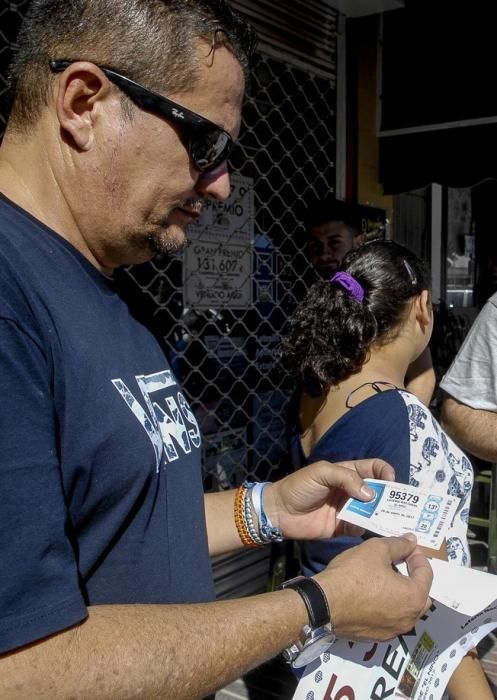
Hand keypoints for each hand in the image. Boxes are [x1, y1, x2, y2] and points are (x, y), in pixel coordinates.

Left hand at [265, 459, 394, 539]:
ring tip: (396, 520)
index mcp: (348, 472)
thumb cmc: (299, 486)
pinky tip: (380, 531)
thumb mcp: (322, 473)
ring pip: (374, 510)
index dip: (386, 472)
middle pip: (379, 491)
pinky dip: (372, 529)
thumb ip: (346, 478)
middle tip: (402, 506)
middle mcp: (352, 490)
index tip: (391, 482)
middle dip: (391, 497)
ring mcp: (350, 509)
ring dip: (384, 514)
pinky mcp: (345, 527)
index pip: (374, 468)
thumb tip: (370, 494)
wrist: (280, 511)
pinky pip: (363, 527)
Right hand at [315, 534, 432, 640]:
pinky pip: (389, 618)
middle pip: (420, 594)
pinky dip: (386, 605)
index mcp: (414, 598)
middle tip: (399, 561)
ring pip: (404, 608)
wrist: (324, 603)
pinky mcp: (376, 637)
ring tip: (384, 576)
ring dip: (400, 592)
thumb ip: (398, 545)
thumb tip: (412, 541)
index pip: (426, 574)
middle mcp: (409, 619)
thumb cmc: (354, 574)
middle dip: (413, 576)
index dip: (417, 556)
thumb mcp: (376, 550)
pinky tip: (371, 593)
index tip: (406, 546)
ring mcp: (392, 631)